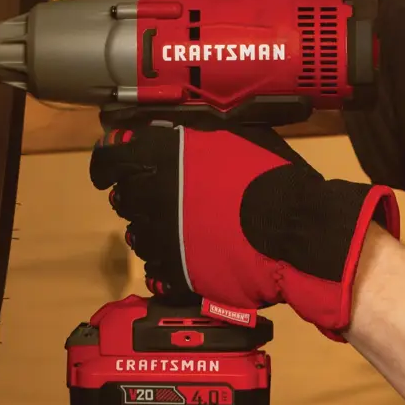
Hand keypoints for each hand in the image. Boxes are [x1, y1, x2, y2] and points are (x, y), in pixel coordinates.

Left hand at [89, 122, 399, 338]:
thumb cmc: (271, 173)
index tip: (112, 169)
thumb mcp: (234, 132)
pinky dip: (166, 264)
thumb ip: (194, 133)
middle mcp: (150, 196)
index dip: (108, 163)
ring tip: (183, 228)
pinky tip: (189, 257)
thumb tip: (172, 130)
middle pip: (123, 198)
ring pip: (137, 235)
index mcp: (161, 155)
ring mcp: (160, 238)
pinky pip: (154, 271)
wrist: (296, 229)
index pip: (108, 158)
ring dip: (152, 229)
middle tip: (162, 195)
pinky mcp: (175, 274)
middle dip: (136, 194)